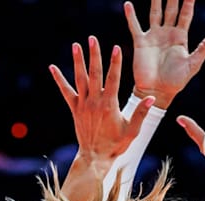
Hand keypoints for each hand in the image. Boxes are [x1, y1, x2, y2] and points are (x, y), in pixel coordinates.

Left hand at [49, 38, 155, 164]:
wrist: (95, 157)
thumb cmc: (116, 145)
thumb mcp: (132, 131)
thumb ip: (141, 113)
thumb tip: (152, 98)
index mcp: (109, 105)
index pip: (113, 79)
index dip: (115, 63)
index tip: (116, 48)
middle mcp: (94, 102)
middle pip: (94, 74)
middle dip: (94, 55)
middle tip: (93, 39)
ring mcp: (83, 105)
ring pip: (80, 79)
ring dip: (78, 61)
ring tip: (76, 45)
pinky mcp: (75, 109)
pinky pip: (66, 91)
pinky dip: (59, 79)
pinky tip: (52, 67)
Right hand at [124, 0, 204, 108]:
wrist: (157, 92)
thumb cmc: (176, 82)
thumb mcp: (193, 64)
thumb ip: (204, 48)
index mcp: (181, 37)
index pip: (186, 14)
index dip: (188, 2)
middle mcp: (167, 33)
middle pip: (170, 9)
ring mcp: (153, 36)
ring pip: (154, 13)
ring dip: (155, 1)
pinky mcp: (141, 42)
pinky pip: (135, 26)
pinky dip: (131, 15)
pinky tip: (127, 4)